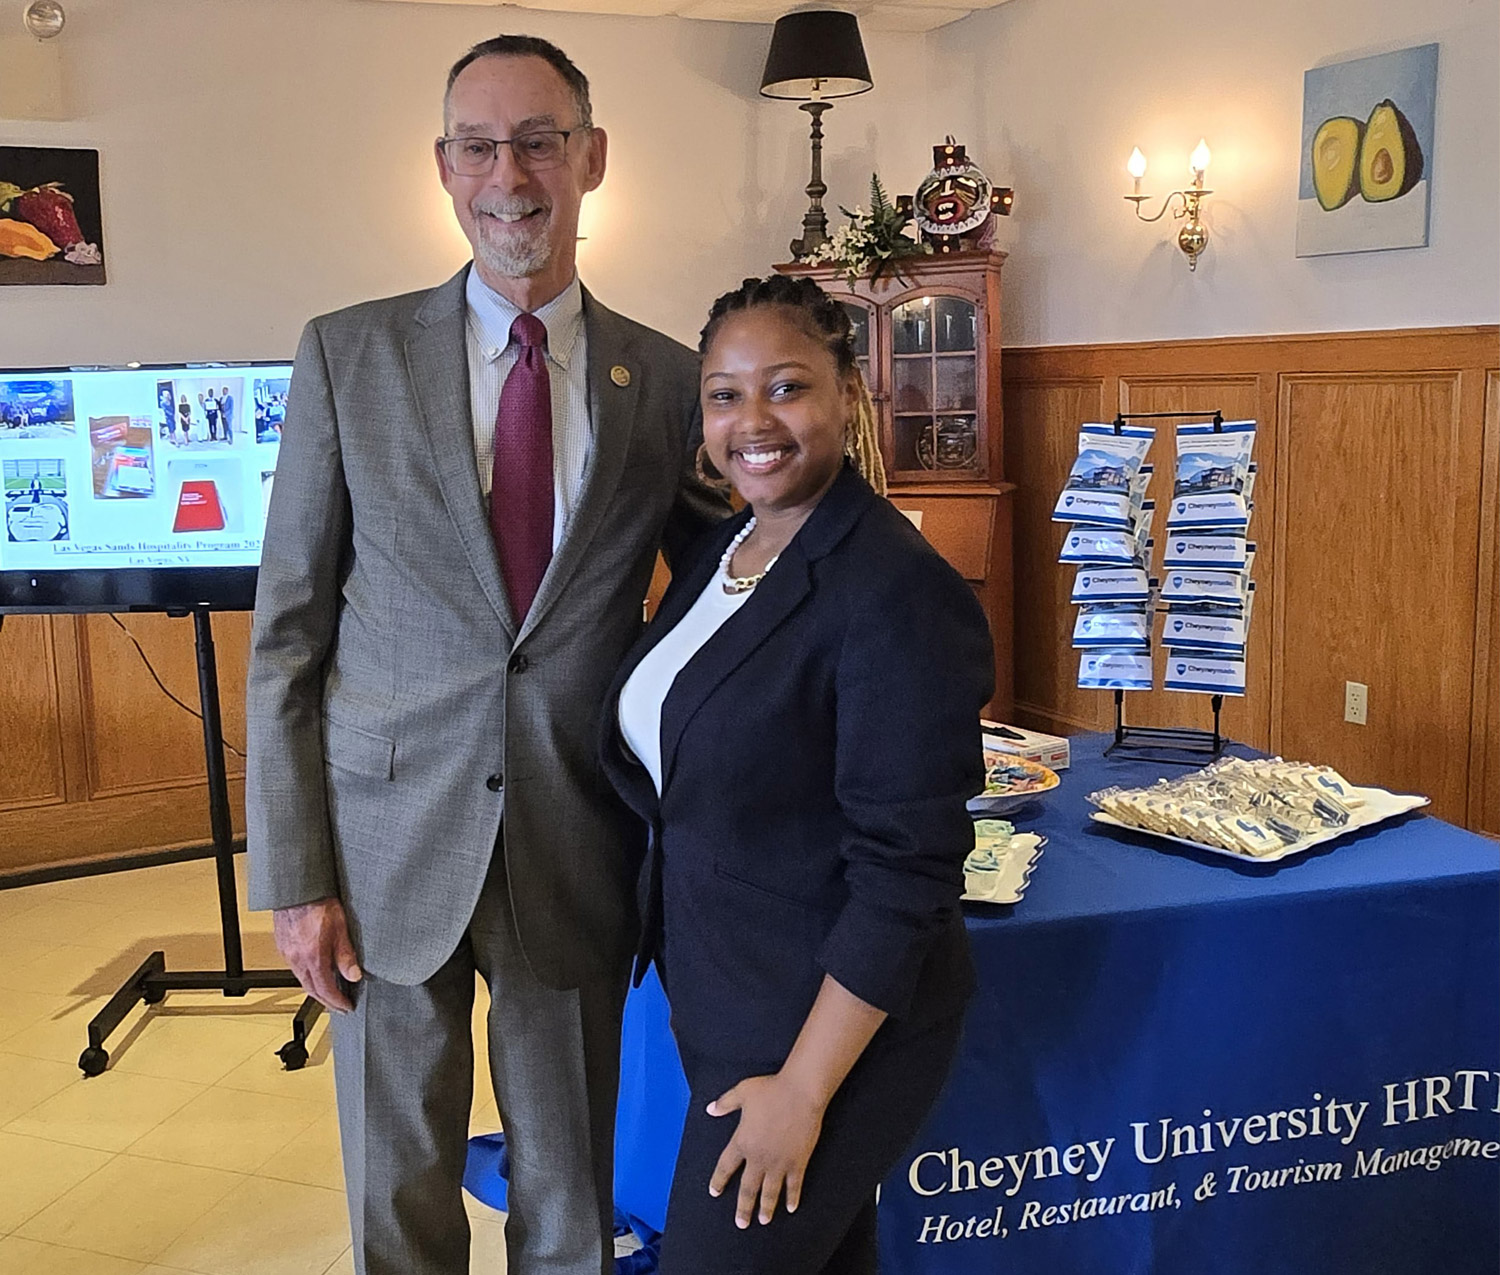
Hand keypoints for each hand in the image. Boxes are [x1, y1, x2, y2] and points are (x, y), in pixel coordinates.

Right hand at [272, 896, 361, 1011]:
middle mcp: (297, 960)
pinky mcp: (283, 946)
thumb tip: (355, 976)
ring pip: (302, 980)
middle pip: (312, 990)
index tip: (347, 1007)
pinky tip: (314, 973)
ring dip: (316, 990)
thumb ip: (346, 955)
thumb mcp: (341, 928)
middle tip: (339, 1006)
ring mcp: (288, 954)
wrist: (296, 888)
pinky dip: (306, 977)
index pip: (326, 990)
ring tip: (329, 993)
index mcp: (313, 958)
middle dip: (327, 1001)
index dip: (338, 1002)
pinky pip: (295, 969)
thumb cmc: (318, 902)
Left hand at [707, 1072, 826, 1227]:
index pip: (726, 1166)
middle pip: (748, 1188)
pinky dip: (792, 1198)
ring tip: (763, 1221)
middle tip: (741, 1223)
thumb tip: (710, 1109)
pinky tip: (790, 1208)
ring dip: (766, 1208)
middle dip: (743, 1208)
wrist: (800, 1092)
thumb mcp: (742, 1092)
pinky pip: (793, 1185)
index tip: (714, 1192)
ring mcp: (778, 1162)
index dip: (719, 1180)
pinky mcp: (797, 1162)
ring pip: (770, 1192)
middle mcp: (758, 1157)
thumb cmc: (771, 1089)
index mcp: (742, 1141)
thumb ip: (725, 1103)